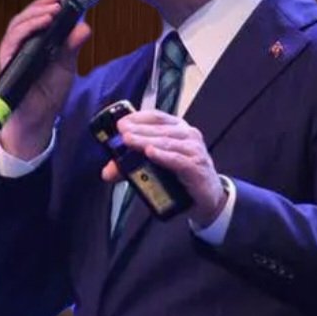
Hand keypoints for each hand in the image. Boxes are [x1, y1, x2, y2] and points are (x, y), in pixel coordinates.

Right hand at [0, 0, 92, 159]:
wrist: (38, 119)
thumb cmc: (48, 93)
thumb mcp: (66, 66)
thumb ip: (72, 46)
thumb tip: (84, 26)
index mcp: (34, 43)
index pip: (38, 16)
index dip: (47, 0)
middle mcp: (21, 45)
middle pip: (26, 16)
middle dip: (42, 3)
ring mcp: (13, 53)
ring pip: (18, 24)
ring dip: (36, 12)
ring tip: (54, 7)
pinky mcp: (8, 62)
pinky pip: (13, 41)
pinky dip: (28, 29)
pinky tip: (43, 22)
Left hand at [102, 111, 226, 226]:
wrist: (209, 198)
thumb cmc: (183, 176)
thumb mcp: (158, 167)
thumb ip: (132, 167)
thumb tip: (107, 172)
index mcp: (178, 129)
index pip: (157, 117)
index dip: (139, 118)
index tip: (122, 122)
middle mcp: (188, 136)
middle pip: (160, 129)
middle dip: (138, 130)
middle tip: (121, 132)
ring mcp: (195, 151)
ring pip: (167, 142)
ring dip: (146, 141)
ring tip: (129, 141)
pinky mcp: (197, 168)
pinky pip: (178, 160)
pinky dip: (164, 156)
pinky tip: (151, 153)